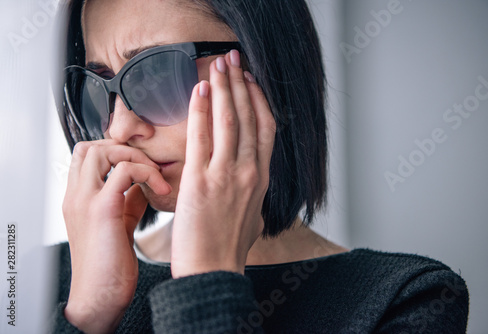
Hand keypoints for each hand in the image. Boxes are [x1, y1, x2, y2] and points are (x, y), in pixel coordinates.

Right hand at [62, 140, 170, 332]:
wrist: (99, 297)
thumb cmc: (109, 266)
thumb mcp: (119, 224)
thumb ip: (128, 201)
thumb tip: (145, 185)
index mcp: (78, 199)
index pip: (86, 156)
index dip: (114, 152)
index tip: (141, 165)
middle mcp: (76, 195)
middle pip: (91, 147)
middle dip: (124, 149)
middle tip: (149, 168)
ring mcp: (86, 200)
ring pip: (103, 151)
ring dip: (136, 157)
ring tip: (156, 177)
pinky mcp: (103, 209)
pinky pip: (125, 171)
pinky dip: (147, 173)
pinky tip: (162, 189)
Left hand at [171, 50, 275, 277]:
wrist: (213, 272)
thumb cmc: (229, 247)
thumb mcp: (253, 217)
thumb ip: (253, 194)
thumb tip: (251, 183)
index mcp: (261, 178)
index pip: (265, 128)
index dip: (258, 100)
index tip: (250, 82)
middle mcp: (249, 171)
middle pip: (249, 116)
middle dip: (241, 83)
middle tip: (233, 60)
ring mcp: (227, 175)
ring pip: (229, 120)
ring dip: (224, 87)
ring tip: (219, 65)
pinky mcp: (201, 181)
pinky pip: (202, 136)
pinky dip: (201, 110)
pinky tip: (198, 91)